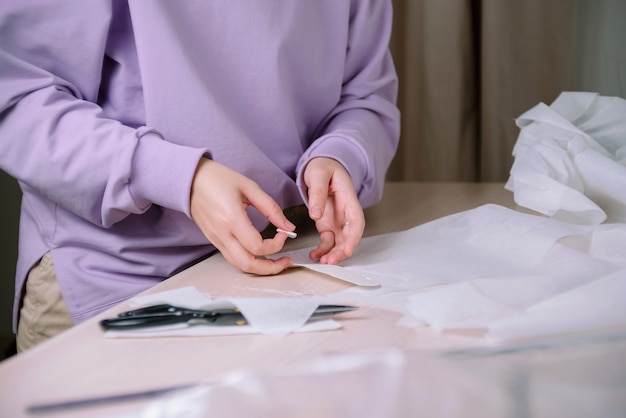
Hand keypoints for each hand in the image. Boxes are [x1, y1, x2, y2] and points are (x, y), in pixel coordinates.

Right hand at [190, 158, 294, 274]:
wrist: (190, 180)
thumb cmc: (217, 179)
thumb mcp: (249, 187)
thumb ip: (271, 208)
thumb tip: (288, 226)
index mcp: (231, 219)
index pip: (257, 247)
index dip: (276, 244)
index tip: (283, 233)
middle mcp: (222, 234)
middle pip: (248, 264)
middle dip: (271, 268)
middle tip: (285, 262)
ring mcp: (216, 239)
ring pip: (239, 265)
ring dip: (260, 268)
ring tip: (276, 261)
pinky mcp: (214, 240)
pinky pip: (233, 258)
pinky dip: (249, 261)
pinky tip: (260, 253)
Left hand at [303, 157, 364, 263]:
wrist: (321, 166)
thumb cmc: (323, 168)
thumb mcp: (318, 175)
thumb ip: (318, 194)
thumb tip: (316, 215)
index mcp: (349, 199)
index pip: (357, 221)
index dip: (354, 237)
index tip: (348, 250)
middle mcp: (346, 213)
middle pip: (350, 236)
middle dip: (342, 251)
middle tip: (330, 261)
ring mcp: (337, 220)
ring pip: (340, 242)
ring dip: (333, 254)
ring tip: (322, 262)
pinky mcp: (327, 225)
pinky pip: (328, 241)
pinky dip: (323, 250)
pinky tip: (314, 255)